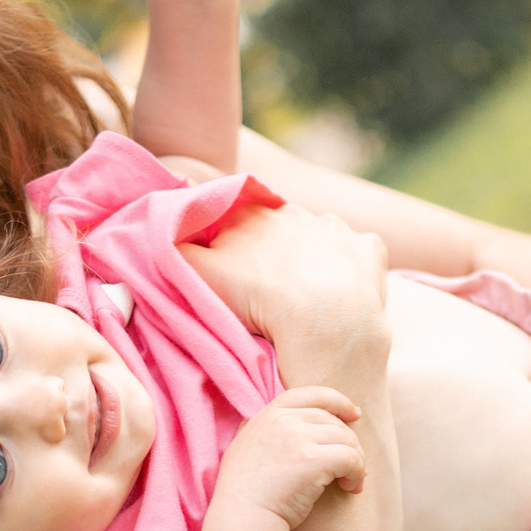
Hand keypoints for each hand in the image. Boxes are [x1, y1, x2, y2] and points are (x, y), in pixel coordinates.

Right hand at [181, 204, 388, 384]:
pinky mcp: (369, 250)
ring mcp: (337, 229)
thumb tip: (161, 233)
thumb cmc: (257, 298)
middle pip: (277, 228)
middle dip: (271, 251)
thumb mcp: (201, 275)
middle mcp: (295, 211)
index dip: (230, 246)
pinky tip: (345, 291)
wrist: (325, 319)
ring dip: (312, 259)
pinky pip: (360, 252)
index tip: (233, 273)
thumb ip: (177, 252)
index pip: (234, 220)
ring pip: (319, 239)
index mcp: (253, 214)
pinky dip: (353, 268)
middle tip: (267, 289)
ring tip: (305, 297)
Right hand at [211, 387, 367, 530]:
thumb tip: (291, 423)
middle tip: (354, 467)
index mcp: (267, 416)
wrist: (242, 521)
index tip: (355, 414)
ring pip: (346, 439)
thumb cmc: (245, 496)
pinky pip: (351, 458)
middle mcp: (282, 421)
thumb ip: (265, 432)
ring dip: (356, 461)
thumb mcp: (246, 450)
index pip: (310, 394)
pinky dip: (357, 474)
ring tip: (351, 482)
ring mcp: (297, 438)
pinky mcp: (313, 459)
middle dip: (349, 442)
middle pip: (332, 420)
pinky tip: (352, 489)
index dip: (337, 401)